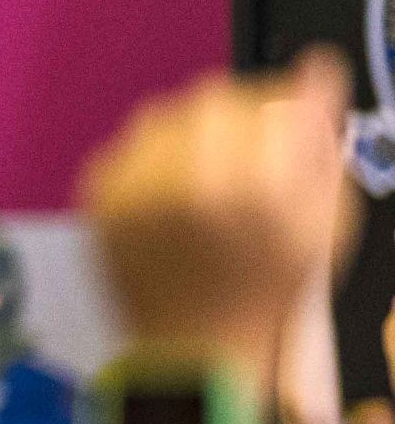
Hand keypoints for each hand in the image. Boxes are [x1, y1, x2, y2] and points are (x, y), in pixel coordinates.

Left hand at [82, 56, 353, 369]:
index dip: (297, 92)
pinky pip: (129, 144)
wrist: (195, 347)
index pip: (279, 98)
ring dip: (192, 130)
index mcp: (258, 189)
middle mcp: (192, 181)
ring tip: (210, 175)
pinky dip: (153, 158)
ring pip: (166, 113)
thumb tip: (318, 76)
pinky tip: (173, 193)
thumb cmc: (263, 294)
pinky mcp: (100, 195)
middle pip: (218, 96)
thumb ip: (323, 149)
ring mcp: (138, 186)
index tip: (304, 92)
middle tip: (254, 146)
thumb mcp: (321, 227)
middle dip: (242, 112)